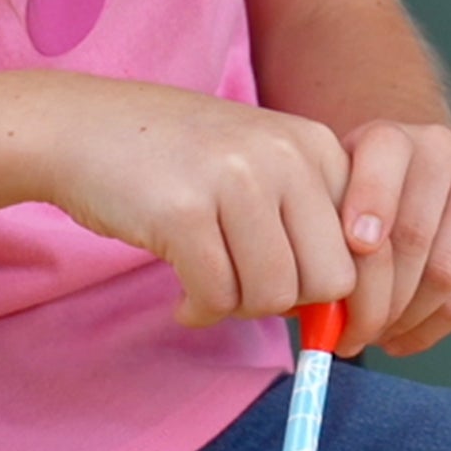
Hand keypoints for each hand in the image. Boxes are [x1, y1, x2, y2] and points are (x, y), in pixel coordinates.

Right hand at [24, 76, 354, 333]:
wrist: (81, 126)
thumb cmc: (178, 159)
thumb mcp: (262, 164)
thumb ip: (309, 219)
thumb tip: (345, 311)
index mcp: (316, 143)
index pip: (369, 246)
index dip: (349, 298)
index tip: (323, 324)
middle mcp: (285, 155)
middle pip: (330, 279)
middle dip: (293, 307)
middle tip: (250, 295)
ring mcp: (235, 179)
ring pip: (274, 295)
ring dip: (239, 308)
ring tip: (211, 287)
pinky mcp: (182, 211)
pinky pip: (216, 296)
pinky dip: (200, 310)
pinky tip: (183, 298)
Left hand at [336, 121, 450, 355]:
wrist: (408, 189)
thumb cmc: (354, 207)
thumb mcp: (326, 202)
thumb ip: (319, 234)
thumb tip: (315, 307)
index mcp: (392, 136)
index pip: (386, 156)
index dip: (372, 200)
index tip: (358, 246)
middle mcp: (445, 152)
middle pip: (415, 233)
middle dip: (378, 297)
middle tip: (350, 333)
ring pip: (447, 271)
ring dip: (407, 318)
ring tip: (378, 336)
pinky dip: (438, 326)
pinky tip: (409, 334)